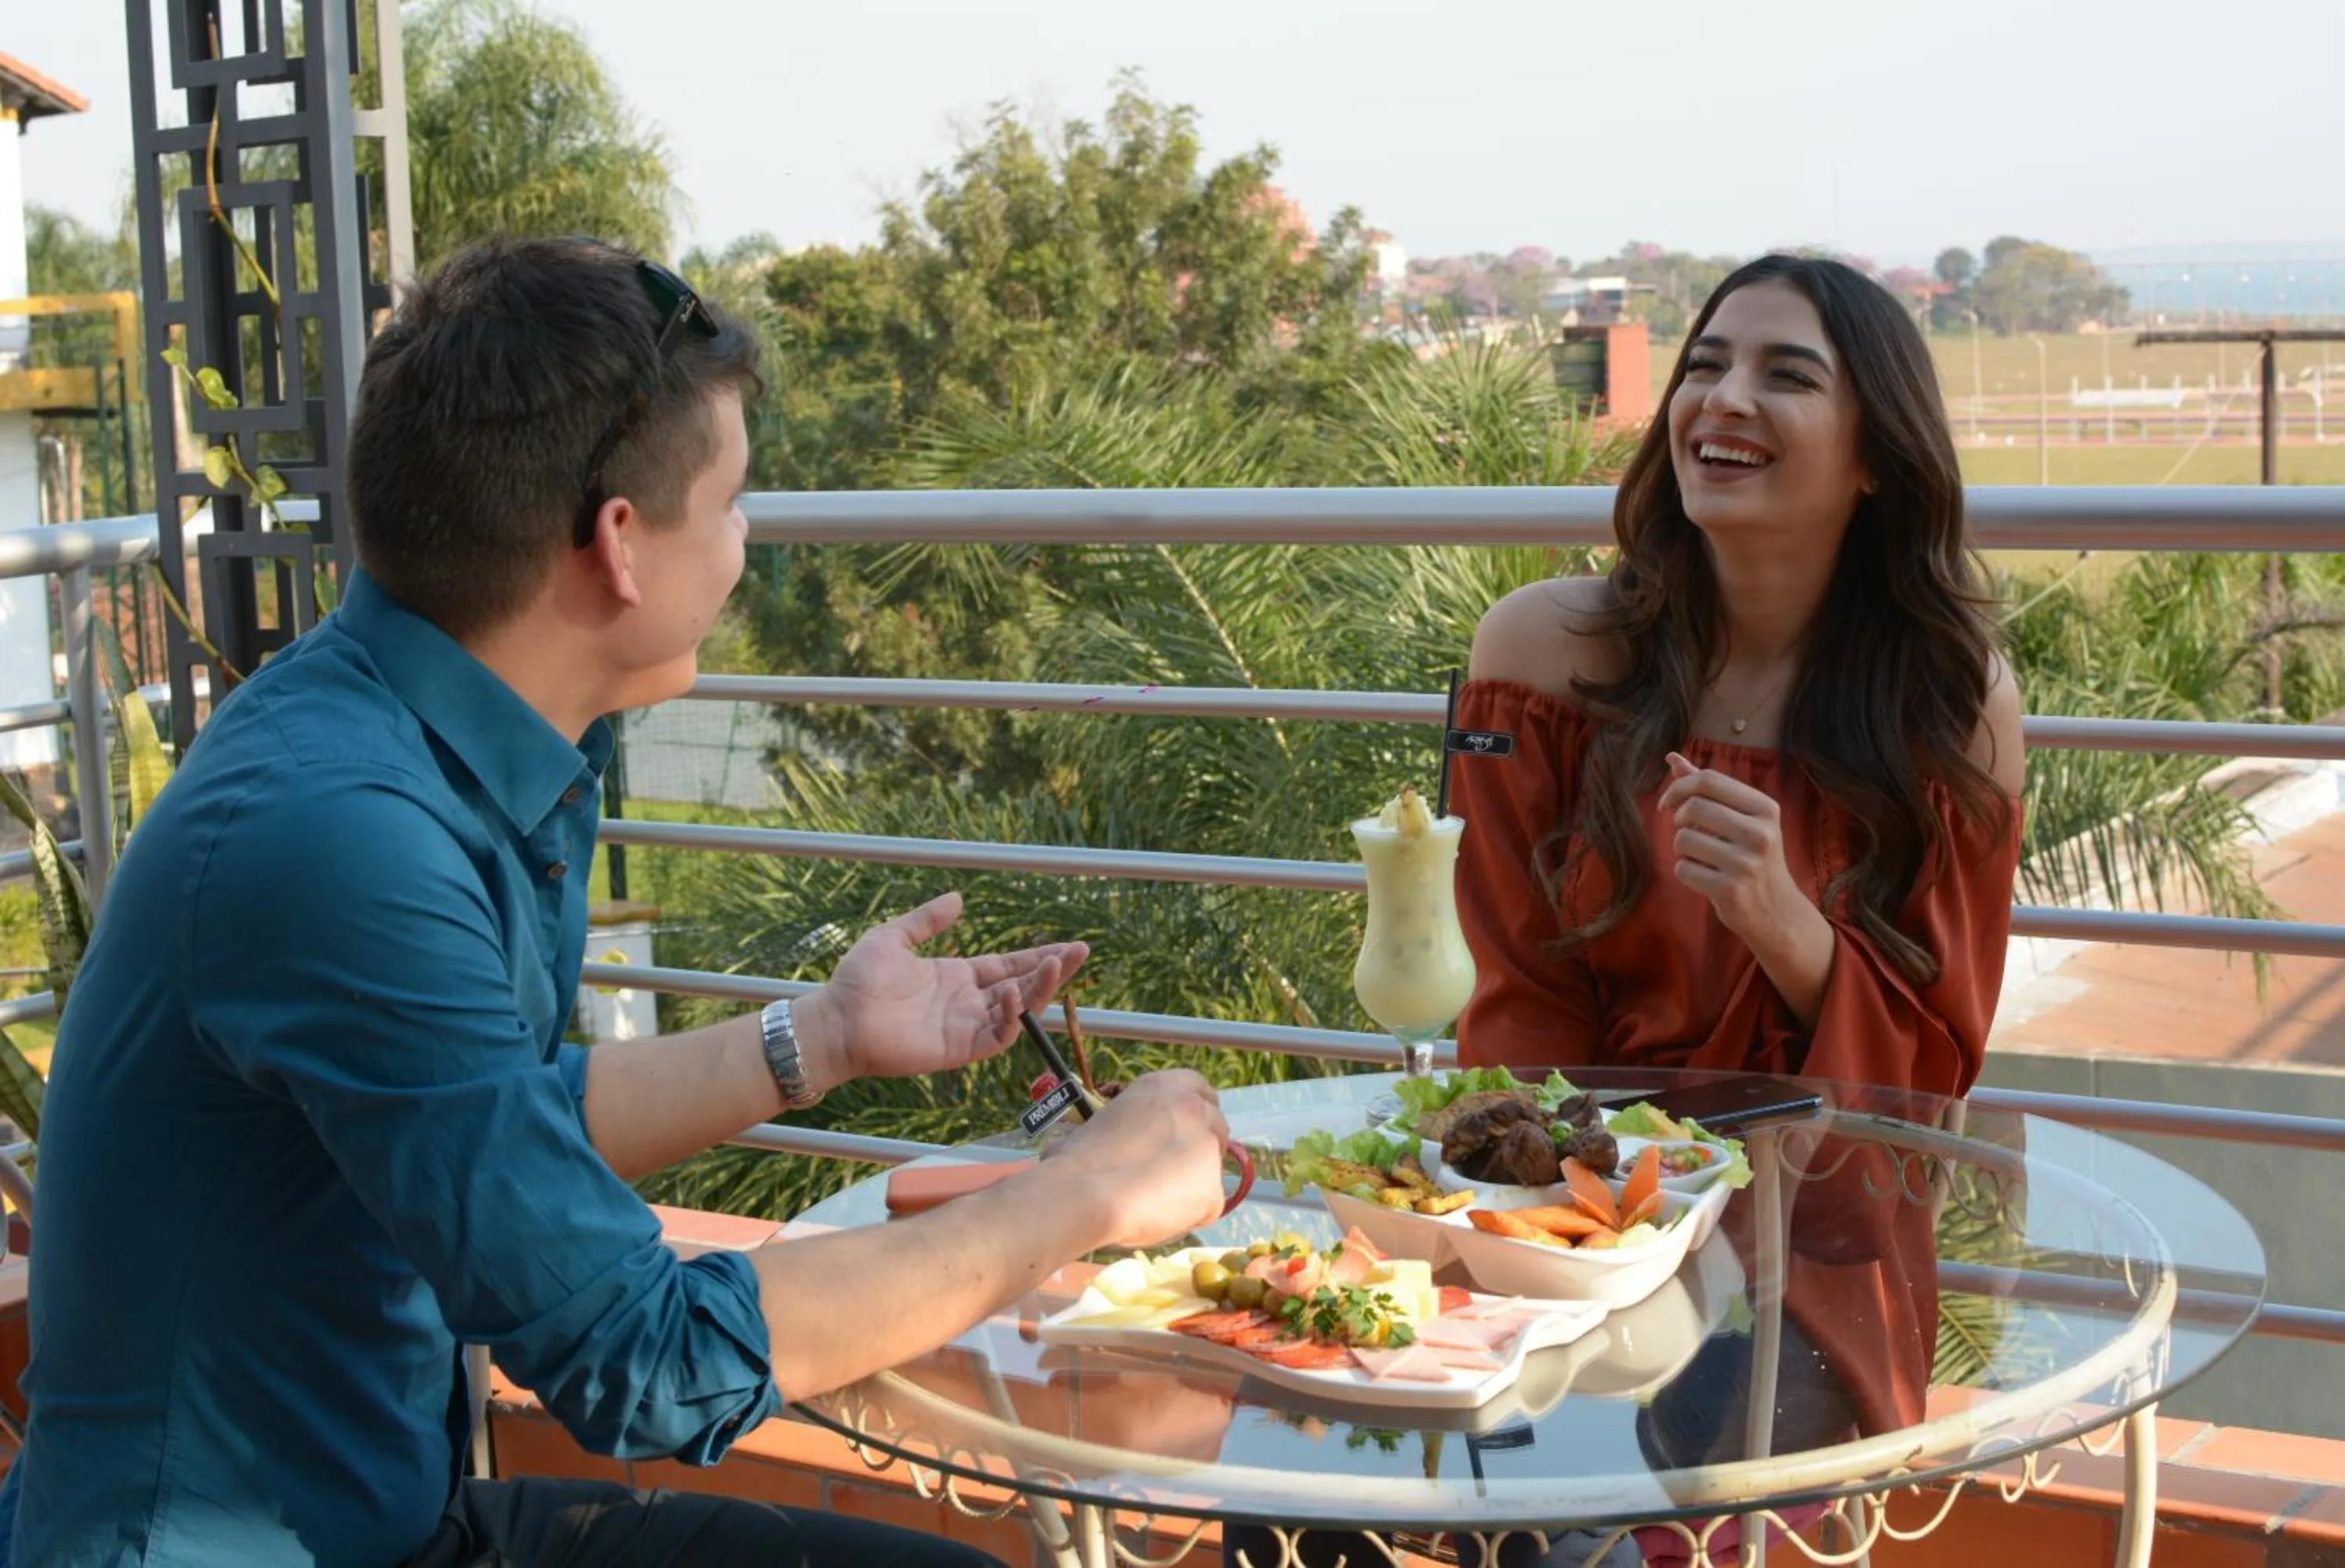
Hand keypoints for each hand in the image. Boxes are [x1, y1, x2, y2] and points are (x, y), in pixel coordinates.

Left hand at [796, 892, 1088, 1091]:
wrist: (837, 1019)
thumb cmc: (858, 981)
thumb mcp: (893, 937)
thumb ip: (926, 920)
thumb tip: (959, 899)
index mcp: (957, 977)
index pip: (1009, 965)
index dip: (1038, 957)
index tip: (1068, 946)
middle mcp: (968, 1002)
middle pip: (1023, 986)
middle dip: (1052, 971)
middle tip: (1080, 952)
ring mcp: (965, 1027)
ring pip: (1017, 1011)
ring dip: (1037, 990)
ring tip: (1053, 966)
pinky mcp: (957, 1049)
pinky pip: (995, 1037)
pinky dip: (1010, 1018)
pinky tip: (1013, 993)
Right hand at [1045, 1070, 1229, 1248]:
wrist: (1086, 1191)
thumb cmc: (1078, 1159)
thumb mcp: (1107, 1120)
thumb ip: (1135, 1123)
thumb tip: (1129, 1145)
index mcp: (1164, 1087)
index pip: (1199, 1088)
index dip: (1196, 1111)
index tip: (1187, 1130)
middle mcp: (1192, 1109)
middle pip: (1215, 1127)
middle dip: (1200, 1148)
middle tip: (1173, 1171)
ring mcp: (1207, 1148)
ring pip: (1211, 1170)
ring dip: (1192, 1183)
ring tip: (1155, 1201)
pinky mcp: (1213, 1189)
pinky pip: (1206, 1207)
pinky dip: (1189, 1216)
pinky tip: (1158, 1219)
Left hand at [1659, 753, 1805, 938]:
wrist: (1776, 909)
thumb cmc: (1753, 856)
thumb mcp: (1742, 818)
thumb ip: (1708, 788)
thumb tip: (1672, 757)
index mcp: (1765, 808)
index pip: (1709, 780)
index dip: (1679, 786)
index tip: (1668, 802)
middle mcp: (1760, 833)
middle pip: (1693, 807)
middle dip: (1679, 818)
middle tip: (1687, 831)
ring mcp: (1746, 863)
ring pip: (1683, 839)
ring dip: (1682, 847)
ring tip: (1701, 856)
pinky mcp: (1730, 890)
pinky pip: (1682, 869)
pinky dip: (1685, 871)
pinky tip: (1704, 876)